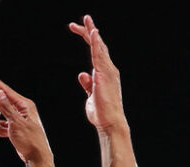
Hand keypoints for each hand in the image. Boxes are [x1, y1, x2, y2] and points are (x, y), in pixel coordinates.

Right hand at [0, 71, 51, 163]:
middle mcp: (22, 108)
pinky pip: (2, 124)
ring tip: (1, 124)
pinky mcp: (15, 126)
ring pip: (0, 111)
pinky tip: (7, 135)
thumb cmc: (29, 140)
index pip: (5, 90)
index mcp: (24, 104)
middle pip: (1, 98)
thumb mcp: (16, 123)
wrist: (36, 157)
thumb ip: (6, 107)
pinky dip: (1, 129)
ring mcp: (18, 117)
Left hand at [68, 16, 127, 133]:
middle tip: (82, 20)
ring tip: (85, 20)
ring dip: (91, 32)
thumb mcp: (91, 96)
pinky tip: (93, 32)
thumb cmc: (101, 113)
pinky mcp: (103, 74)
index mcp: (105, 74)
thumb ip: (87, 85)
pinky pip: (99, 55)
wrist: (109, 122)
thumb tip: (81, 74)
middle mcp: (108, 69)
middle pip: (98, 46)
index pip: (97, 53)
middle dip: (90, 31)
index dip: (90, 40)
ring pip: (99, 47)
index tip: (79, 30)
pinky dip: (95, 43)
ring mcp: (108, 71)